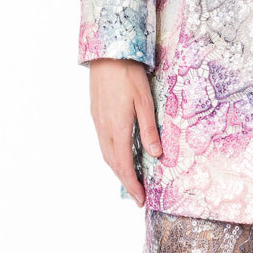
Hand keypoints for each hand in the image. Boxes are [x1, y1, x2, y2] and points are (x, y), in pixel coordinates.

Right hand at [88, 58, 160, 206]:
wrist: (107, 53)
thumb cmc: (128, 74)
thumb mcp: (145, 101)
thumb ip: (149, 130)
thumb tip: (156, 154)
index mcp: (117, 128)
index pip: (124, 165)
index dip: (132, 184)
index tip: (141, 199)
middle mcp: (104, 128)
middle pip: (113, 164)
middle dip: (125, 182)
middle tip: (138, 197)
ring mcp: (98, 121)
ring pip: (106, 154)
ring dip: (118, 170)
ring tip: (131, 181)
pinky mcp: (96, 115)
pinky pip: (103, 143)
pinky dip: (112, 157)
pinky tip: (120, 157)